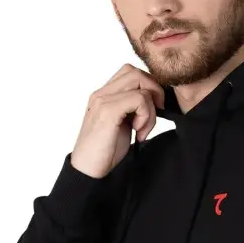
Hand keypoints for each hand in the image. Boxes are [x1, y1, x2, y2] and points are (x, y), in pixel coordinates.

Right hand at [71, 63, 165, 179]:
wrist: (88, 169)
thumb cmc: (105, 150)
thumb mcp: (123, 124)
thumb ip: (133, 109)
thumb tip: (156, 100)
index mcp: (104, 95)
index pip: (131, 73)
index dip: (148, 87)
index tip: (153, 110)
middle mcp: (101, 93)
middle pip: (137, 73)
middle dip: (154, 92)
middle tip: (154, 116)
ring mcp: (103, 100)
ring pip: (140, 84)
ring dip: (150, 108)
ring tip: (143, 129)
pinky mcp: (108, 111)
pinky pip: (139, 99)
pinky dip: (146, 116)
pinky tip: (139, 132)